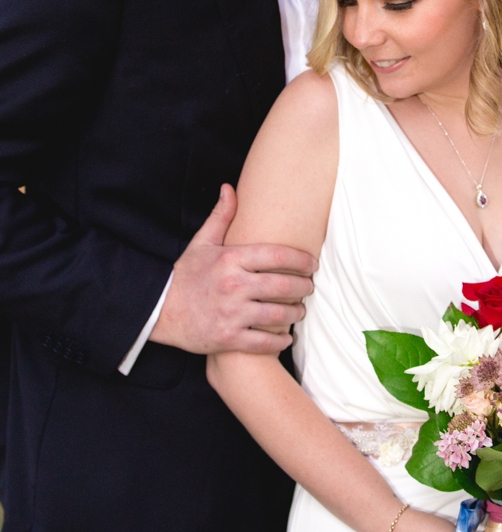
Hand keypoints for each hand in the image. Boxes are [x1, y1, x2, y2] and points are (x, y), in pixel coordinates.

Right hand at [150, 184, 316, 354]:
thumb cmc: (185, 275)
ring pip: (277, 314)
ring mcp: (231, 313)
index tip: (312, 264)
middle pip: (283, 285)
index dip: (301, 260)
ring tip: (300, 310)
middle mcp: (233, 285)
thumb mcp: (202, 243)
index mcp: (230, 259)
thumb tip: (229, 188)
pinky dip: (279, 341)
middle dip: (304, 287)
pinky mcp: (227, 338)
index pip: (276, 255)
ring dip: (295, 313)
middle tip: (310, 287)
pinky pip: (263, 342)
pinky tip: (285, 336)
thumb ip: (221, 216)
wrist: (159, 310)